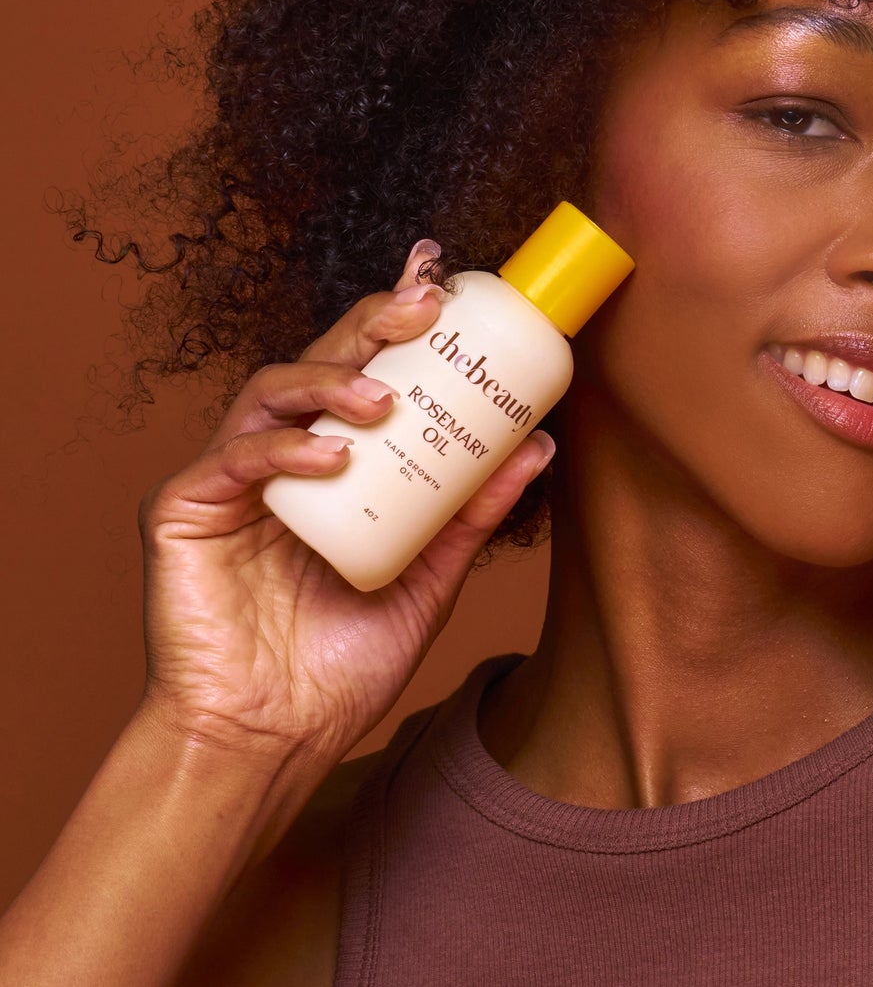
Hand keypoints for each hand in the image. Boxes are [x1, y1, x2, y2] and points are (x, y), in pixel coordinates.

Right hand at [134, 241, 553, 769]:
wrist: (271, 742)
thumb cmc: (341, 664)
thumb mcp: (428, 578)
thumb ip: (474, 512)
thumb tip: (539, 444)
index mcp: (334, 463)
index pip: (365, 371)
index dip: (395, 318)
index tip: (442, 279)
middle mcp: (281, 457)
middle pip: (322, 361)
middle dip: (373, 322)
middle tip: (424, 303)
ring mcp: (231, 479)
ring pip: (272, 390)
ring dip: (331, 379)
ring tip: (383, 396)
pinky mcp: (184, 509)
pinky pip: (234, 457)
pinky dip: (284, 448)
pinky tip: (332, 457)